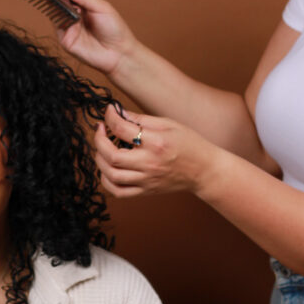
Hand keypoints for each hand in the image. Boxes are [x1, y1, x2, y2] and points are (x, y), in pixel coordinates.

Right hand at [45, 0, 136, 76]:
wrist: (120, 53)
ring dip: (54, 2)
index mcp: (83, 7)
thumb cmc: (115, 30)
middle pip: (58, 2)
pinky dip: (60, 16)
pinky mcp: (65, 40)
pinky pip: (58, 25)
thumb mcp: (102, 7)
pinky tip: (67, 11)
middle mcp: (74, 17)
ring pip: (55, 12)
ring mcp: (68, 28)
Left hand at [95, 103, 215, 196]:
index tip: (109, 111)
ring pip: (111, 175)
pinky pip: (118, 192)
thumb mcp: (169, 124)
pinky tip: (107, 168)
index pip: (122, 129)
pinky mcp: (146, 191)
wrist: (204, 171)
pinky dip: (106, 181)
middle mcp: (150, 164)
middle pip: (112, 156)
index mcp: (156, 143)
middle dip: (99, 140)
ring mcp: (147, 180)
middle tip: (101, 130)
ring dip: (100, 159)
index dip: (110, 117)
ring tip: (103, 148)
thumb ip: (141, 119)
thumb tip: (118, 113)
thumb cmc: (189, 144)